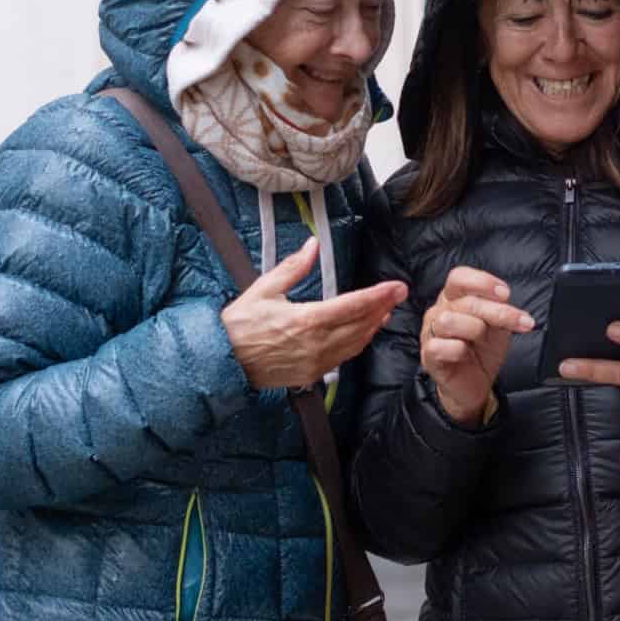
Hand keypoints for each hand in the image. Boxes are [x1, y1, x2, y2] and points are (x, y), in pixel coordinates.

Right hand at [223, 238, 407, 387]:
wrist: (221, 362)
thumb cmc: (238, 325)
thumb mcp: (262, 289)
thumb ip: (292, 268)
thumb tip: (312, 246)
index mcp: (305, 320)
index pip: (353, 305)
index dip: (378, 296)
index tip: (397, 287)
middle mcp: (315, 344)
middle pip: (360, 325)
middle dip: (382, 308)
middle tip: (398, 294)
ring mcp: (315, 362)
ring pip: (355, 344)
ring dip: (372, 326)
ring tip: (385, 311)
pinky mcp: (311, 374)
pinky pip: (343, 357)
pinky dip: (358, 343)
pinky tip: (362, 333)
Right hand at [420, 267, 533, 425]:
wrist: (476, 383)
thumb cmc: (483, 350)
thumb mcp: (498, 326)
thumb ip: (499, 310)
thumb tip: (505, 298)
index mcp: (454, 298)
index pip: (459, 277)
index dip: (482, 282)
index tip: (505, 294)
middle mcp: (439, 310)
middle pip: (465, 301)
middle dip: (498, 312)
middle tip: (520, 322)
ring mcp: (430, 332)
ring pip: (450, 321)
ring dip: (476, 330)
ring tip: (482, 342)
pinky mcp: (428, 354)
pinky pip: (443, 346)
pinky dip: (460, 350)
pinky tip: (467, 356)